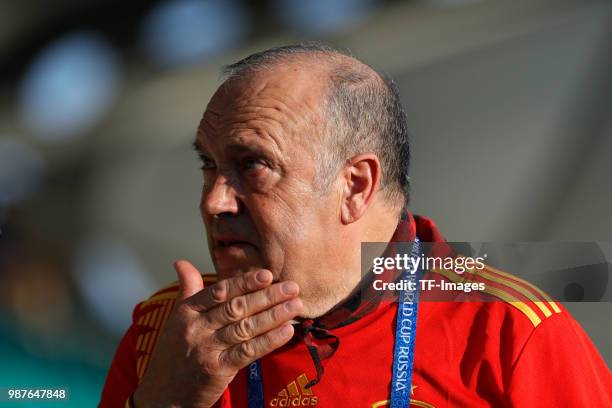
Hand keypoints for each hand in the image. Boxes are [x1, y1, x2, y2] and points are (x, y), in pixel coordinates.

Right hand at [132, 260, 302, 407]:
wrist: (162, 395)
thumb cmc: (174, 352)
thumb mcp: (177, 319)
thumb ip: (188, 289)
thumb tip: (182, 262)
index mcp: (187, 311)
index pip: (220, 292)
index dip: (245, 282)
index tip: (267, 274)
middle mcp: (196, 328)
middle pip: (237, 308)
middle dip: (267, 296)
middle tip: (292, 287)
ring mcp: (206, 349)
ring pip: (245, 328)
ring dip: (274, 315)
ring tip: (295, 305)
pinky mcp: (217, 370)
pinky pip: (247, 352)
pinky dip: (268, 341)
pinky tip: (286, 331)